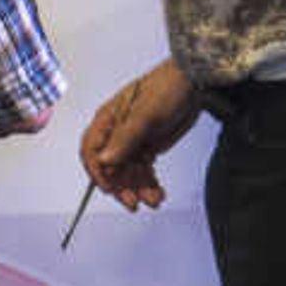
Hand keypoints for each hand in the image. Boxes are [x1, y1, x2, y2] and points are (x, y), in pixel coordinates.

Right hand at [80, 59, 201, 212]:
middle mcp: (115, 133)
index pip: (91, 152)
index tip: (111, 189)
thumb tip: (104, 160)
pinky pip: (143, 171)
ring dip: (139, 189)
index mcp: (107, 120)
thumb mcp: (146, 115)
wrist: (194, 83)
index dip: (98, 173)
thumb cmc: (166, 89)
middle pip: (110, 168)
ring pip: (128, 173)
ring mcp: (131, 141)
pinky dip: (149, 184)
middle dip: (121, 187)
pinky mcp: (146, 147)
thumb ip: (125, 139)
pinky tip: (159, 194)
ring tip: (155, 200)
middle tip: (134, 202)